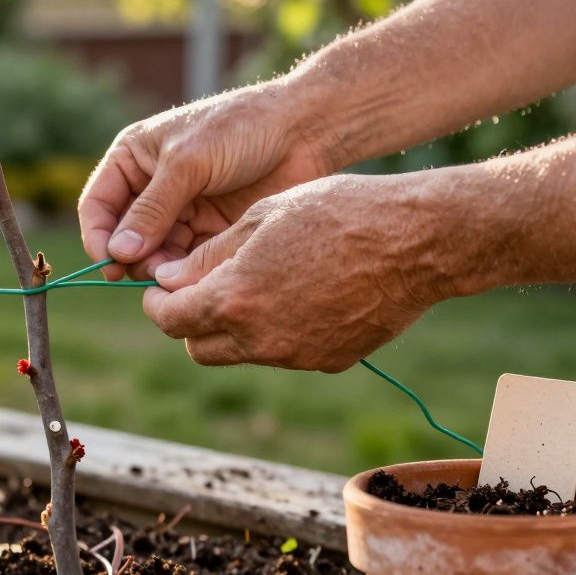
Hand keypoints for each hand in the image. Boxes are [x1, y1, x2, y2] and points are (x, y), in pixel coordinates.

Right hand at [78, 81, 338, 280]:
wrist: (304, 131)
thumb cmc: (241, 129)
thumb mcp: (188, 164)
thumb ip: (152, 210)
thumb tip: (117, 253)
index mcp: (133, 158)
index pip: (97, 205)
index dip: (98, 237)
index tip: (110, 264)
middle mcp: (150, 186)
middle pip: (123, 236)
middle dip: (132, 257)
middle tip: (151, 273)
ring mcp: (180, 210)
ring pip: (153, 253)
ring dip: (159, 269)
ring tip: (176, 276)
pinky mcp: (208, 230)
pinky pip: (185, 260)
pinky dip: (185, 272)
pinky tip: (196, 277)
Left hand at [142, 174, 468, 371]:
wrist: (418, 240)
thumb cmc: (338, 213)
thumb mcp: (261, 218)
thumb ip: (208, 256)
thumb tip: (169, 280)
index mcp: (234, 299)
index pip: (170, 320)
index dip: (157, 305)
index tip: (160, 291)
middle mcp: (260, 339)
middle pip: (199, 348)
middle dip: (190, 322)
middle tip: (198, 290)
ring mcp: (297, 356)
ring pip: (241, 353)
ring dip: (233, 328)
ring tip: (256, 284)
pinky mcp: (329, 362)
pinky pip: (284, 353)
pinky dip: (275, 333)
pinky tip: (298, 295)